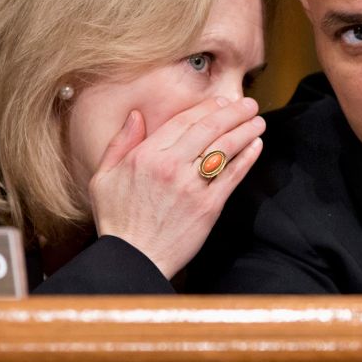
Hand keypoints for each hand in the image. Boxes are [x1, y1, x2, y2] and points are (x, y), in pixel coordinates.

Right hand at [86, 96, 264, 278]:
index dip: (206, 108)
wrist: (134, 259)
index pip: (183, 121)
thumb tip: (136, 115)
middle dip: (233, 112)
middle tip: (248, 104)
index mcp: (146, 156)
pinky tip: (256, 146)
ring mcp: (192, 186)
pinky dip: (247, 158)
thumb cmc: (117, 220)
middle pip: (209, 128)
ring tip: (258, 121)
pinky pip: (233, 175)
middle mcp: (171, 167)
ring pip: (225, 148)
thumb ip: (120, 143)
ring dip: (245, 130)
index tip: (220, 102)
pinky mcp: (209, 206)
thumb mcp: (104, 177)